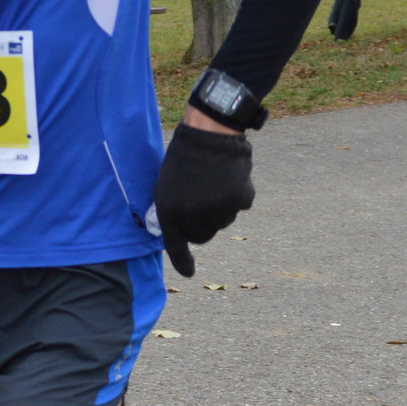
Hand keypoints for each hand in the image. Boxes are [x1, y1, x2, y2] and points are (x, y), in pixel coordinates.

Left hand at [153, 120, 254, 277]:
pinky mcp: (240, 201)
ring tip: (212, 180)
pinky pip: (239, 206)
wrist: (210, 131)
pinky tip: (229, 175)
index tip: (188, 273)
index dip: (182, 262)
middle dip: (202, 223)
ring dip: (219, 207)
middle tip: (200, 197)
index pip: (175, 245)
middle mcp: (193, 217)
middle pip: (203, 236)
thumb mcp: (166, 184)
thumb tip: (183, 230)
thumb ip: (173, 210)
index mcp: (170, 211)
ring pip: (222, 221)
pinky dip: (237, 194)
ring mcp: (218, 211)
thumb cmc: (185, 155)